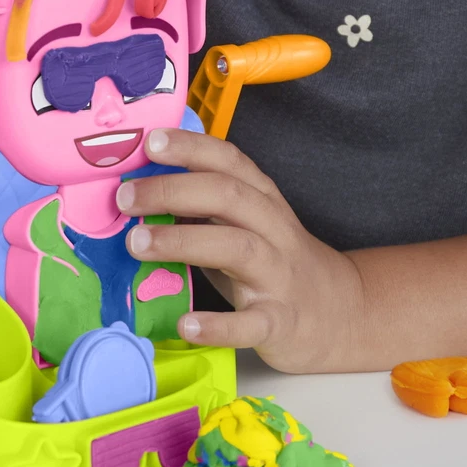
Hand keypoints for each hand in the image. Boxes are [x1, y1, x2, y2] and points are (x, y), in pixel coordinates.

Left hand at [116, 128, 365, 373]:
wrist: (341, 315)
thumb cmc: (275, 264)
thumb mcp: (246, 225)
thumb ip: (203, 208)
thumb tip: (139, 194)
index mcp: (263, 201)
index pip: (229, 161)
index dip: (191, 147)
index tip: (151, 140)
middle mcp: (274, 230)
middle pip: (229, 196)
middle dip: (174, 190)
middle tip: (125, 197)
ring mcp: (280, 276)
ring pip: (238, 247)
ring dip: (184, 241)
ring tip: (137, 243)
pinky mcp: (281, 323)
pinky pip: (251, 323)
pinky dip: (218, 325)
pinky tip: (185, 324)